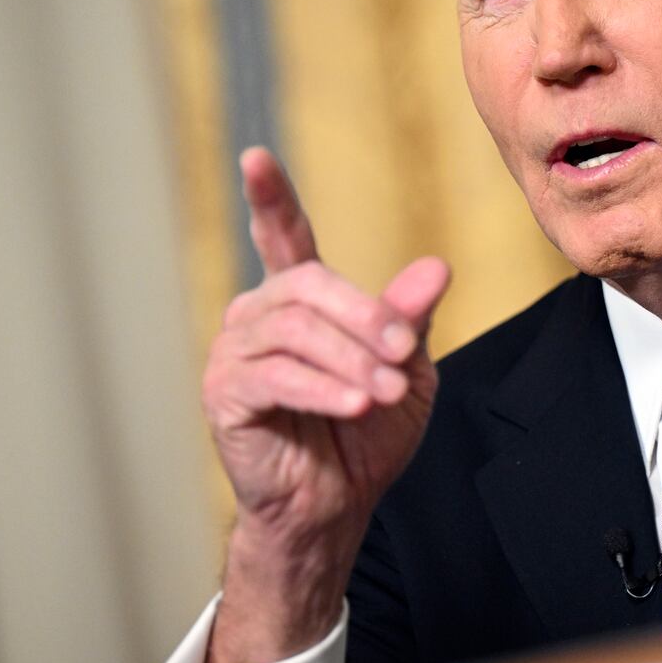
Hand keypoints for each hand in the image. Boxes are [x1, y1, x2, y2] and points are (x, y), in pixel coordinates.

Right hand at [201, 147, 449, 662]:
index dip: (270, 198)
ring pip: (296, 332)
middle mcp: (259, 316)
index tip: (255, 158)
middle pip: (309, 287)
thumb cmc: (368, 433)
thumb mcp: (406, 370)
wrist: (337, 504)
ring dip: (351, 362)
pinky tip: (355, 407)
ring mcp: (234, 354)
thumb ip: (410, 319)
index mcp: (300, 299)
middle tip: (404, 355)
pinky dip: (323, 390)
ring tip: (385, 394)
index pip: (282, 236)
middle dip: (364, 319)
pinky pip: (276, 377)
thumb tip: (435, 268)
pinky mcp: (225, 395)